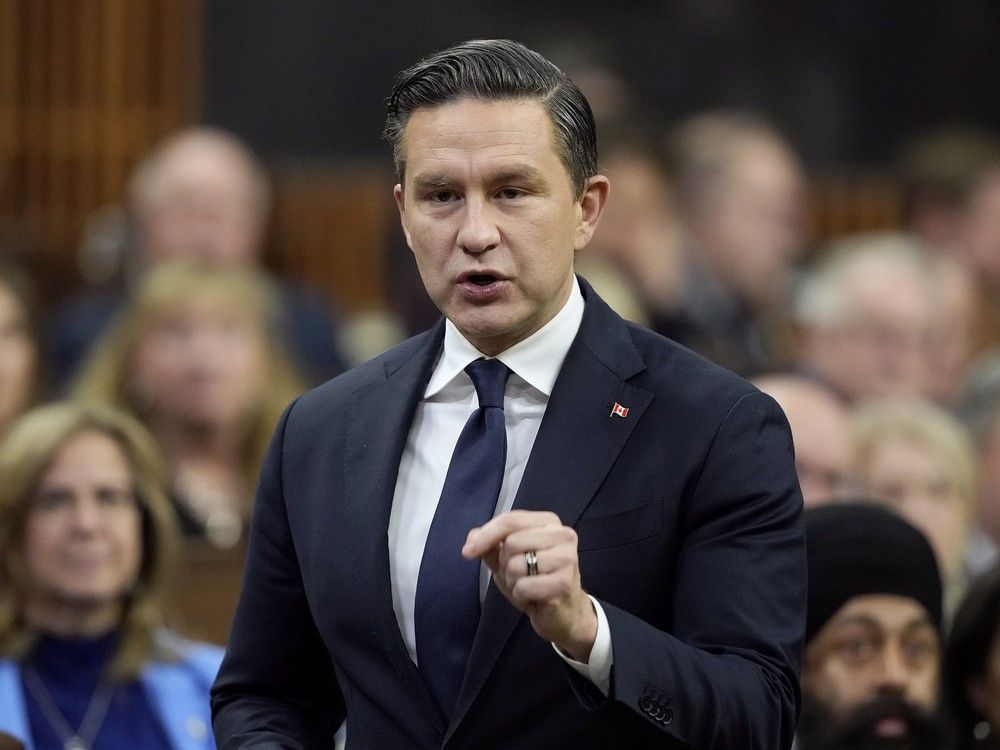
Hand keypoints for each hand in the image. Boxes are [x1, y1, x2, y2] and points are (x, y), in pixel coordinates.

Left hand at [462, 510, 596, 661]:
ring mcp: (566, 558)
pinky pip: (523, 586)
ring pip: (515, 565)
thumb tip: (472, 538)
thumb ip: (490, 545)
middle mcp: (563, 535)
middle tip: (520, 575)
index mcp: (549, 522)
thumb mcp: (508, 560)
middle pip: (511, 543)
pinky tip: (534, 598)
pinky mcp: (563, 583)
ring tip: (528, 586)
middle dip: (505, 564)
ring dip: (513, 582)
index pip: (511, 520)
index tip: (468, 551)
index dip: (486, 535)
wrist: (564, 613)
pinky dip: (521, 596)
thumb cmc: (536, 581)